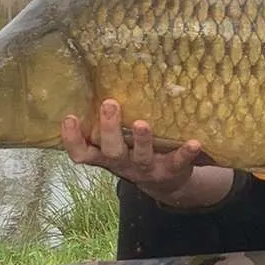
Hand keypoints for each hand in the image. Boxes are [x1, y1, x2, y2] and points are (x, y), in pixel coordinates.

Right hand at [61, 99, 229, 207]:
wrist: (167, 184)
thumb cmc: (135, 154)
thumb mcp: (118, 143)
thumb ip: (107, 125)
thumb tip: (97, 81)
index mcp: (106, 157)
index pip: (82, 153)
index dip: (72, 139)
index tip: (69, 117)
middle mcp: (123, 165)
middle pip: (111, 152)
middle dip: (109, 129)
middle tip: (109, 104)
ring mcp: (147, 169)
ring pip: (141, 157)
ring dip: (141, 140)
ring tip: (142, 123)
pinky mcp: (171, 170)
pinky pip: (178, 162)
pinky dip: (186, 152)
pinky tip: (195, 143)